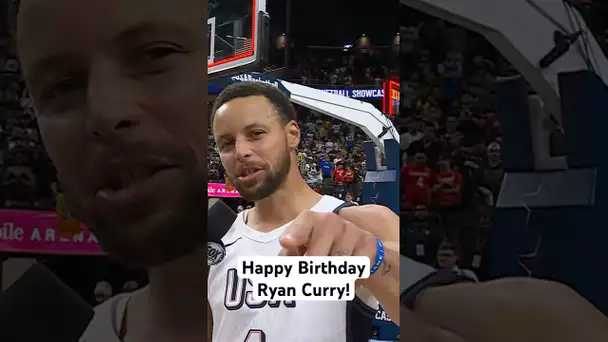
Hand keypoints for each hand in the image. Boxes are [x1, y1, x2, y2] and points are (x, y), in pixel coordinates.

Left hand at [278, 205, 400, 323]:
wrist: (356, 246)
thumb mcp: (301, 249)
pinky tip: (347, 272)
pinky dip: (349, 278)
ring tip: (328, 274)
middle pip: (317, 257)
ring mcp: (351, 231)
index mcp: (311, 220)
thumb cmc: (320, 246)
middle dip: (311, 273)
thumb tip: (285, 264)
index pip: (304, 223)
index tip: (287, 243)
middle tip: (309, 279)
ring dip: (330, 278)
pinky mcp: (368, 244)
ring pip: (336, 267)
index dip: (296, 233)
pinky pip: (355, 270)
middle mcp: (331, 221)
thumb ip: (289, 255)